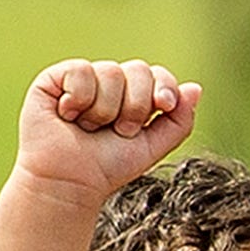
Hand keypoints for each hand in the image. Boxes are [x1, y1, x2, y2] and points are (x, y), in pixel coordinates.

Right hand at [13, 57, 201, 201]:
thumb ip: (179, 120)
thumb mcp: (154, 146)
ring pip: (111, 71)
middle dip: (135, 106)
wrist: (70, 180)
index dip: (165, 86)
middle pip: (139, 69)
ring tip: (89, 128)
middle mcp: (110, 84)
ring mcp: (83, 79)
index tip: (163, 106)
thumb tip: (194, 88)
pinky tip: (68, 115)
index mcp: (134, 96)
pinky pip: (81, 70)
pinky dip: (79, 99)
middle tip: (120, 131)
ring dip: (105, 110)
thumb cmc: (109, 166)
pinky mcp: (55, 79)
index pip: (158, 74)